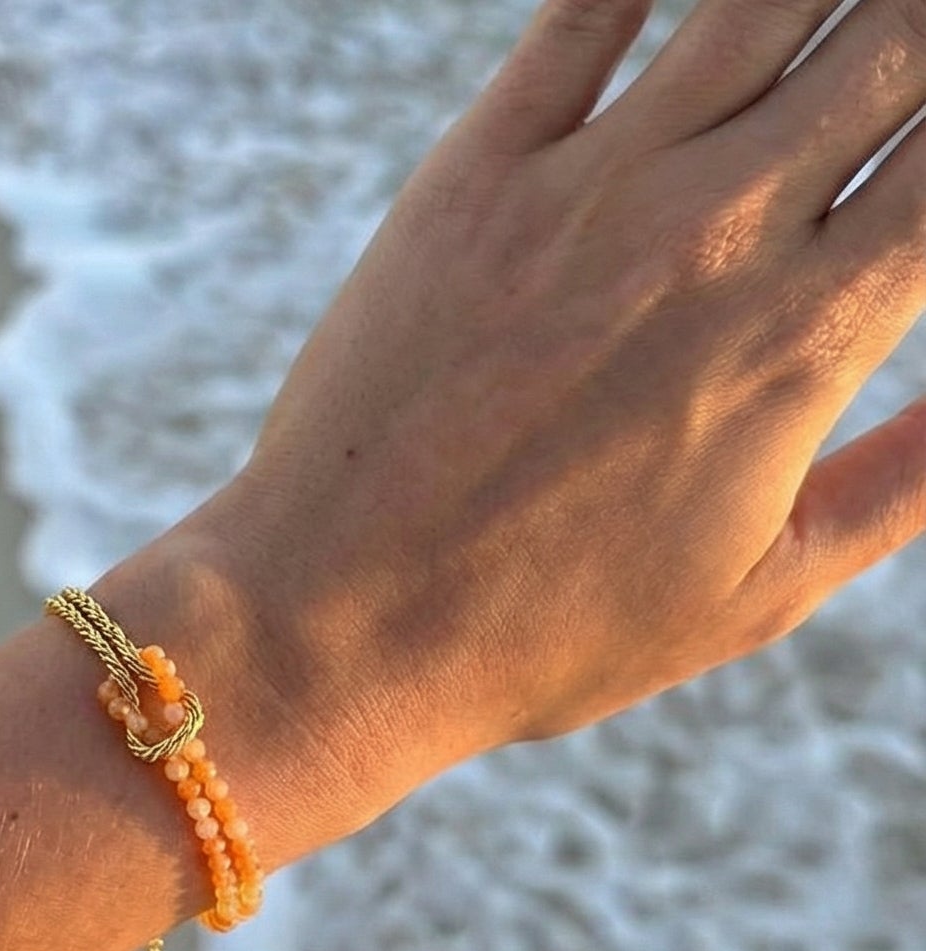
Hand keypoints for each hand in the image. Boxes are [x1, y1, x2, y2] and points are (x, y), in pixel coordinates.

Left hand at [185, 0, 925, 840]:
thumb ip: (897, 489)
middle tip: (904, 38)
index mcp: (801, 340)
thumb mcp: (751, 595)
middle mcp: (714, 233)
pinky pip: (584, 12)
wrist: (337, 622)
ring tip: (844, 3)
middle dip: (916, 26)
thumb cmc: (544, 632)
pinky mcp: (473, 177)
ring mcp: (587, 191)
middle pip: (891, 44)